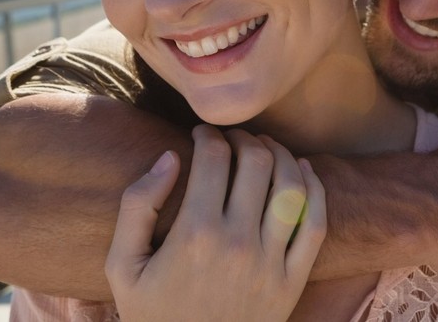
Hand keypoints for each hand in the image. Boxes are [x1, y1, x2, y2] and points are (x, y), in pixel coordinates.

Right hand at [105, 125, 325, 321]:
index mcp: (194, 234)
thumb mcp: (122, 267)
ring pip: (291, 185)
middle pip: (257, 162)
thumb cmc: (154, 315)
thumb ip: (138, 206)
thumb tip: (170, 157)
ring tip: (266, 148)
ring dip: (282, 155)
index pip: (214, 157)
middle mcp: (238, 242)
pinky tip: (303, 172)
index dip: (209, 135)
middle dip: (245, 138)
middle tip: (234, 138)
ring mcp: (270, 262)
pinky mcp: (293, 280)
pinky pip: (315, 223)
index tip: (203, 134)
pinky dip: (315, 189)